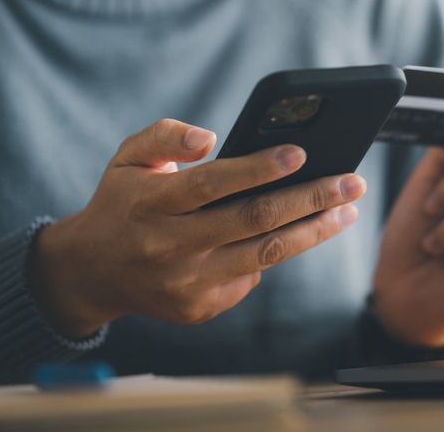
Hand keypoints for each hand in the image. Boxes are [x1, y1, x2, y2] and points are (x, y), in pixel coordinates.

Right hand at [28, 119, 364, 337]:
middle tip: (353, 182)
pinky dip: (277, 252)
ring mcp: (186, 283)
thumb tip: (210, 139)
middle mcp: (169, 246)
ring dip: (314, 231)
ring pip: (265, 255)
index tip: (301, 152)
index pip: (213, 184)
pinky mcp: (199, 308)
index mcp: (152, 203)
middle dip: (310, 199)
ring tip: (348, 210)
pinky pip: (250, 277)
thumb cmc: (123, 201)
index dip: (259, 168)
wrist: (90, 272)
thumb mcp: (128, 157)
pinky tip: (299, 232)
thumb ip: (166, 136)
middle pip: (253, 221)